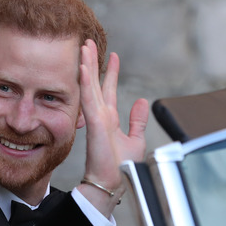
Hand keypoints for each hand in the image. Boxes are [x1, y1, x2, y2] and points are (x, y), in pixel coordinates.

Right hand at [78, 39, 149, 214]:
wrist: (112, 183)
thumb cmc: (121, 167)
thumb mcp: (135, 139)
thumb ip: (137, 120)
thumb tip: (142, 101)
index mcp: (109, 119)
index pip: (109, 90)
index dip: (110, 72)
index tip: (112, 55)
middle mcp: (100, 116)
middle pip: (95, 83)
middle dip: (92, 62)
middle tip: (89, 42)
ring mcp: (96, 119)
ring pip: (89, 86)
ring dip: (86, 66)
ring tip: (84, 47)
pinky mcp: (94, 124)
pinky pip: (88, 99)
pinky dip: (85, 83)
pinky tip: (83, 68)